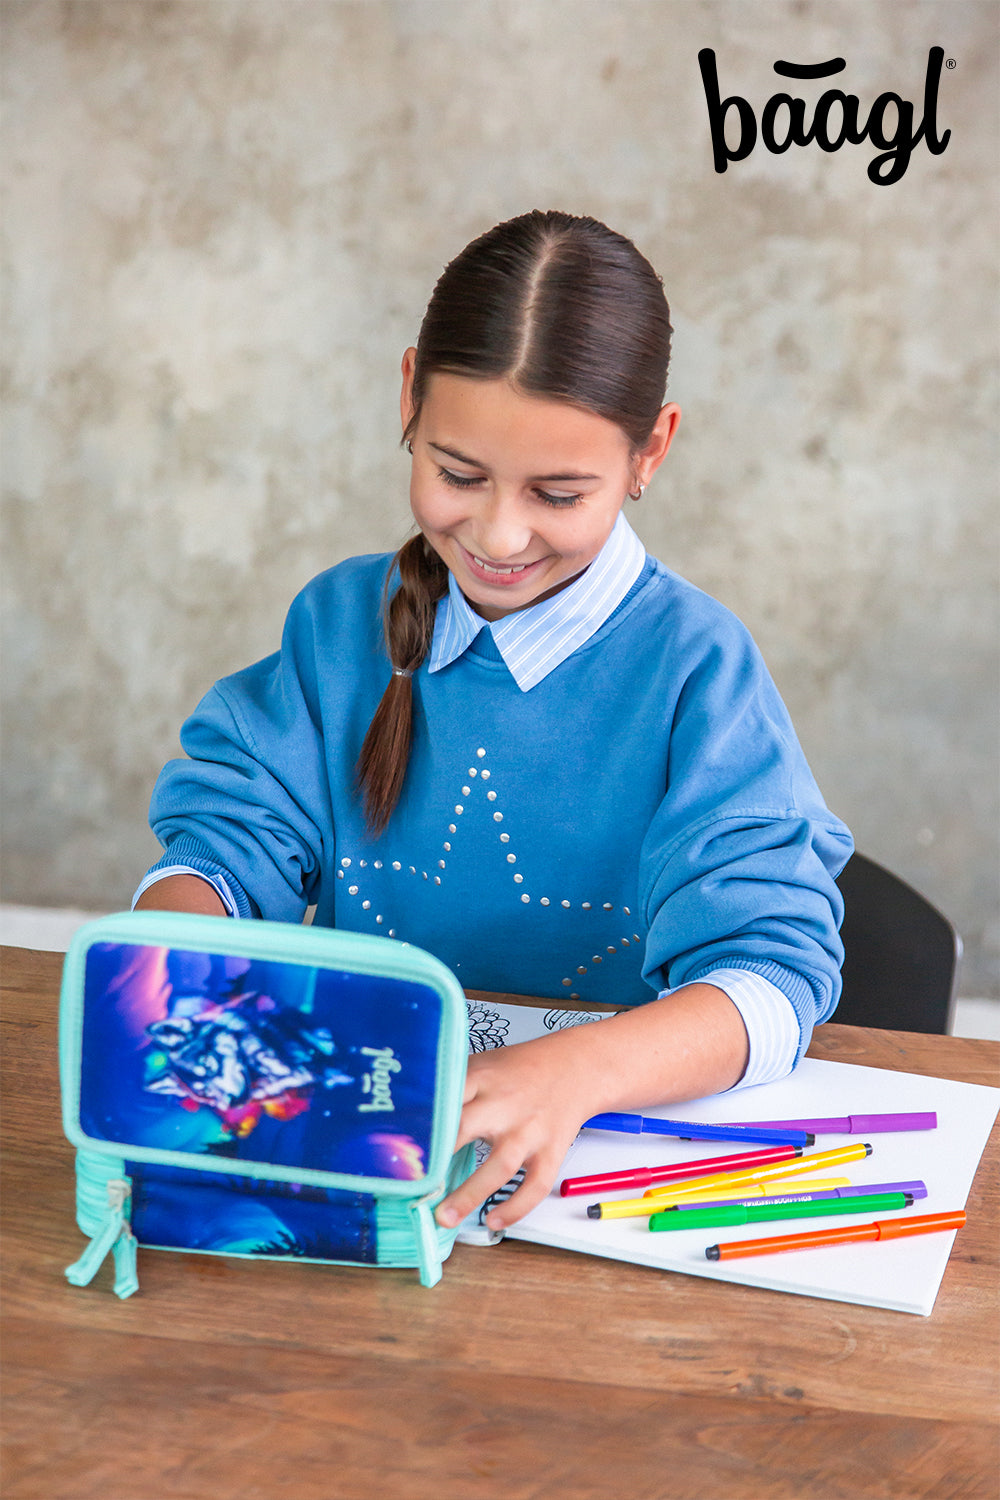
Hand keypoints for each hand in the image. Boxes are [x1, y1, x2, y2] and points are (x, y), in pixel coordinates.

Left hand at [433, 983, 750, 1232]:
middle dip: (438, 1158)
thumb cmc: (521, 1069)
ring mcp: (530, 1130)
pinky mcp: (551, 1151)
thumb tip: (404, 1111)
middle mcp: (505, 1104)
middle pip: (466, 1128)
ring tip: (444, 1218)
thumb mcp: (483, 1064)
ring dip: (470, 1194)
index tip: (395, 1147)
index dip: (419, 1122)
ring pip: (499, 1166)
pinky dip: (516, 1208)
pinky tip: (494, 1221)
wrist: (577, 1067)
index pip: (444, 1098)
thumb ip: (452, 1085)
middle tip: (411, 1186)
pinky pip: (535, 1186)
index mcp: (482, 1078)